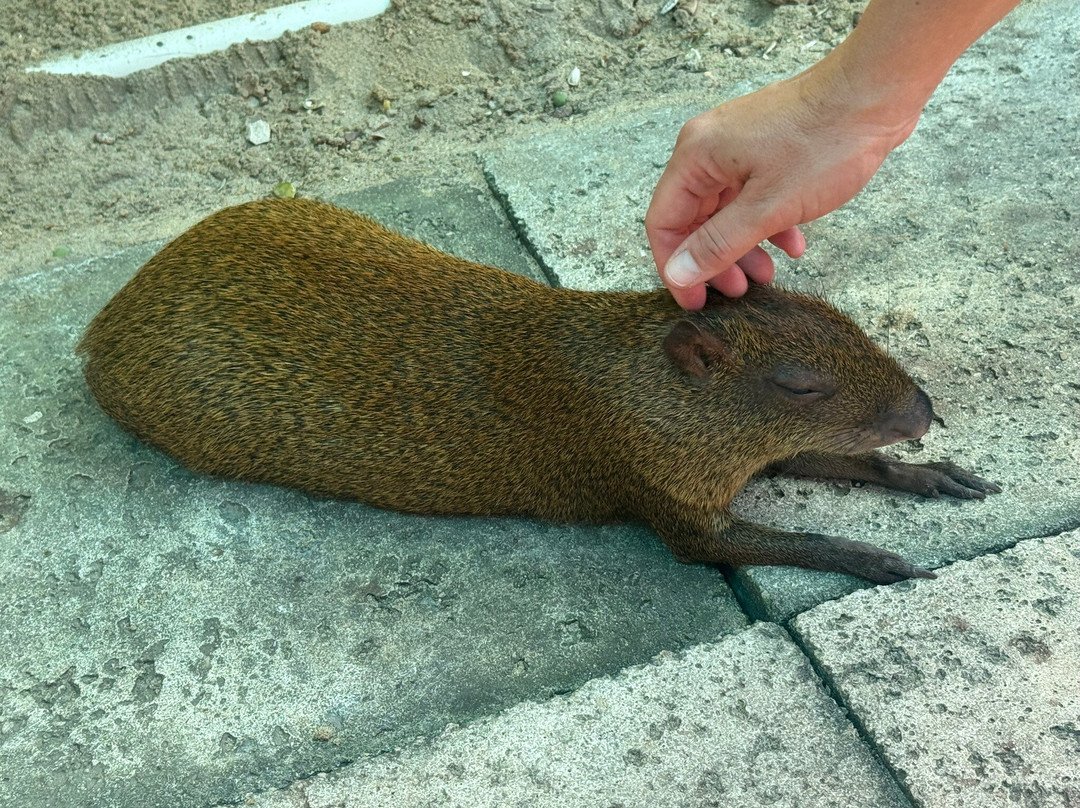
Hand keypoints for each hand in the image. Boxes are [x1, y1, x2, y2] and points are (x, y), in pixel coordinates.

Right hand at [646, 62, 918, 309]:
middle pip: (694, 217)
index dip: (675, 267)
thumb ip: (718, 244)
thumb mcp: (768, 206)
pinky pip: (754, 194)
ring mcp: (740, 146)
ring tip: (767, 276)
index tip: (696, 302)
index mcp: (697, 155)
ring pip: (727, 209)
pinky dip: (768, 224)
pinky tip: (793, 245)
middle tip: (735, 293)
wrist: (877, 91)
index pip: (664, 221)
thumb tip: (678, 274)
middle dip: (714, 260)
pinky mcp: (769, 147)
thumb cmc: (824, 142)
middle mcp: (709, 147)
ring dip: (743, 247)